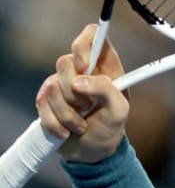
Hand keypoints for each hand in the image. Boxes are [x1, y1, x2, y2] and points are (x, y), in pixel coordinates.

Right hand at [35, 24, 130, 162]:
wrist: (92, 151)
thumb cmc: (110, 127)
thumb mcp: (119, 110)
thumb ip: (107, 90)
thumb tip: (79, 81)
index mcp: (104, 66)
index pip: (91, 36)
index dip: (83, 45)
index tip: (83, 66)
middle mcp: (80, 70)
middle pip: (64, 62)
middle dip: (76, 92)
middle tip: (89, 107)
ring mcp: (60, 84)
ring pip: (52, 86)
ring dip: (69, 114)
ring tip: (82, 123)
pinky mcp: (45, 99)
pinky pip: (42, 105)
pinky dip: (57, 123)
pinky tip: (68, 129)